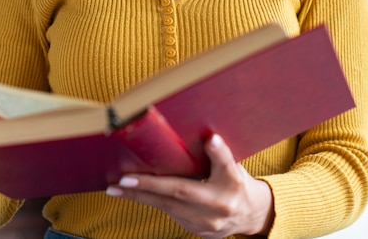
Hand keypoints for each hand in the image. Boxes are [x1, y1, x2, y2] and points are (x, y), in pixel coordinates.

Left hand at [106, 134, 274, 237]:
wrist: (250, 215)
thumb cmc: (237, 183)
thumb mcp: (234, 165)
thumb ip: (221, 155)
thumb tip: (209, 137)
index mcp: (232, 183)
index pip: (224, 164)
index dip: (216, 152)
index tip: (208, 141)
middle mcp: (219, 205)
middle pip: (179, 193)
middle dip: (147, 187)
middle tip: (121, 182)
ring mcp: (207, 222)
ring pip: (168, 207)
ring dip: (142, 197)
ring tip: (117, 189)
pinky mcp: (196, 231)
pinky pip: (170, 214)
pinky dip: (153, 203)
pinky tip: (137, 195)